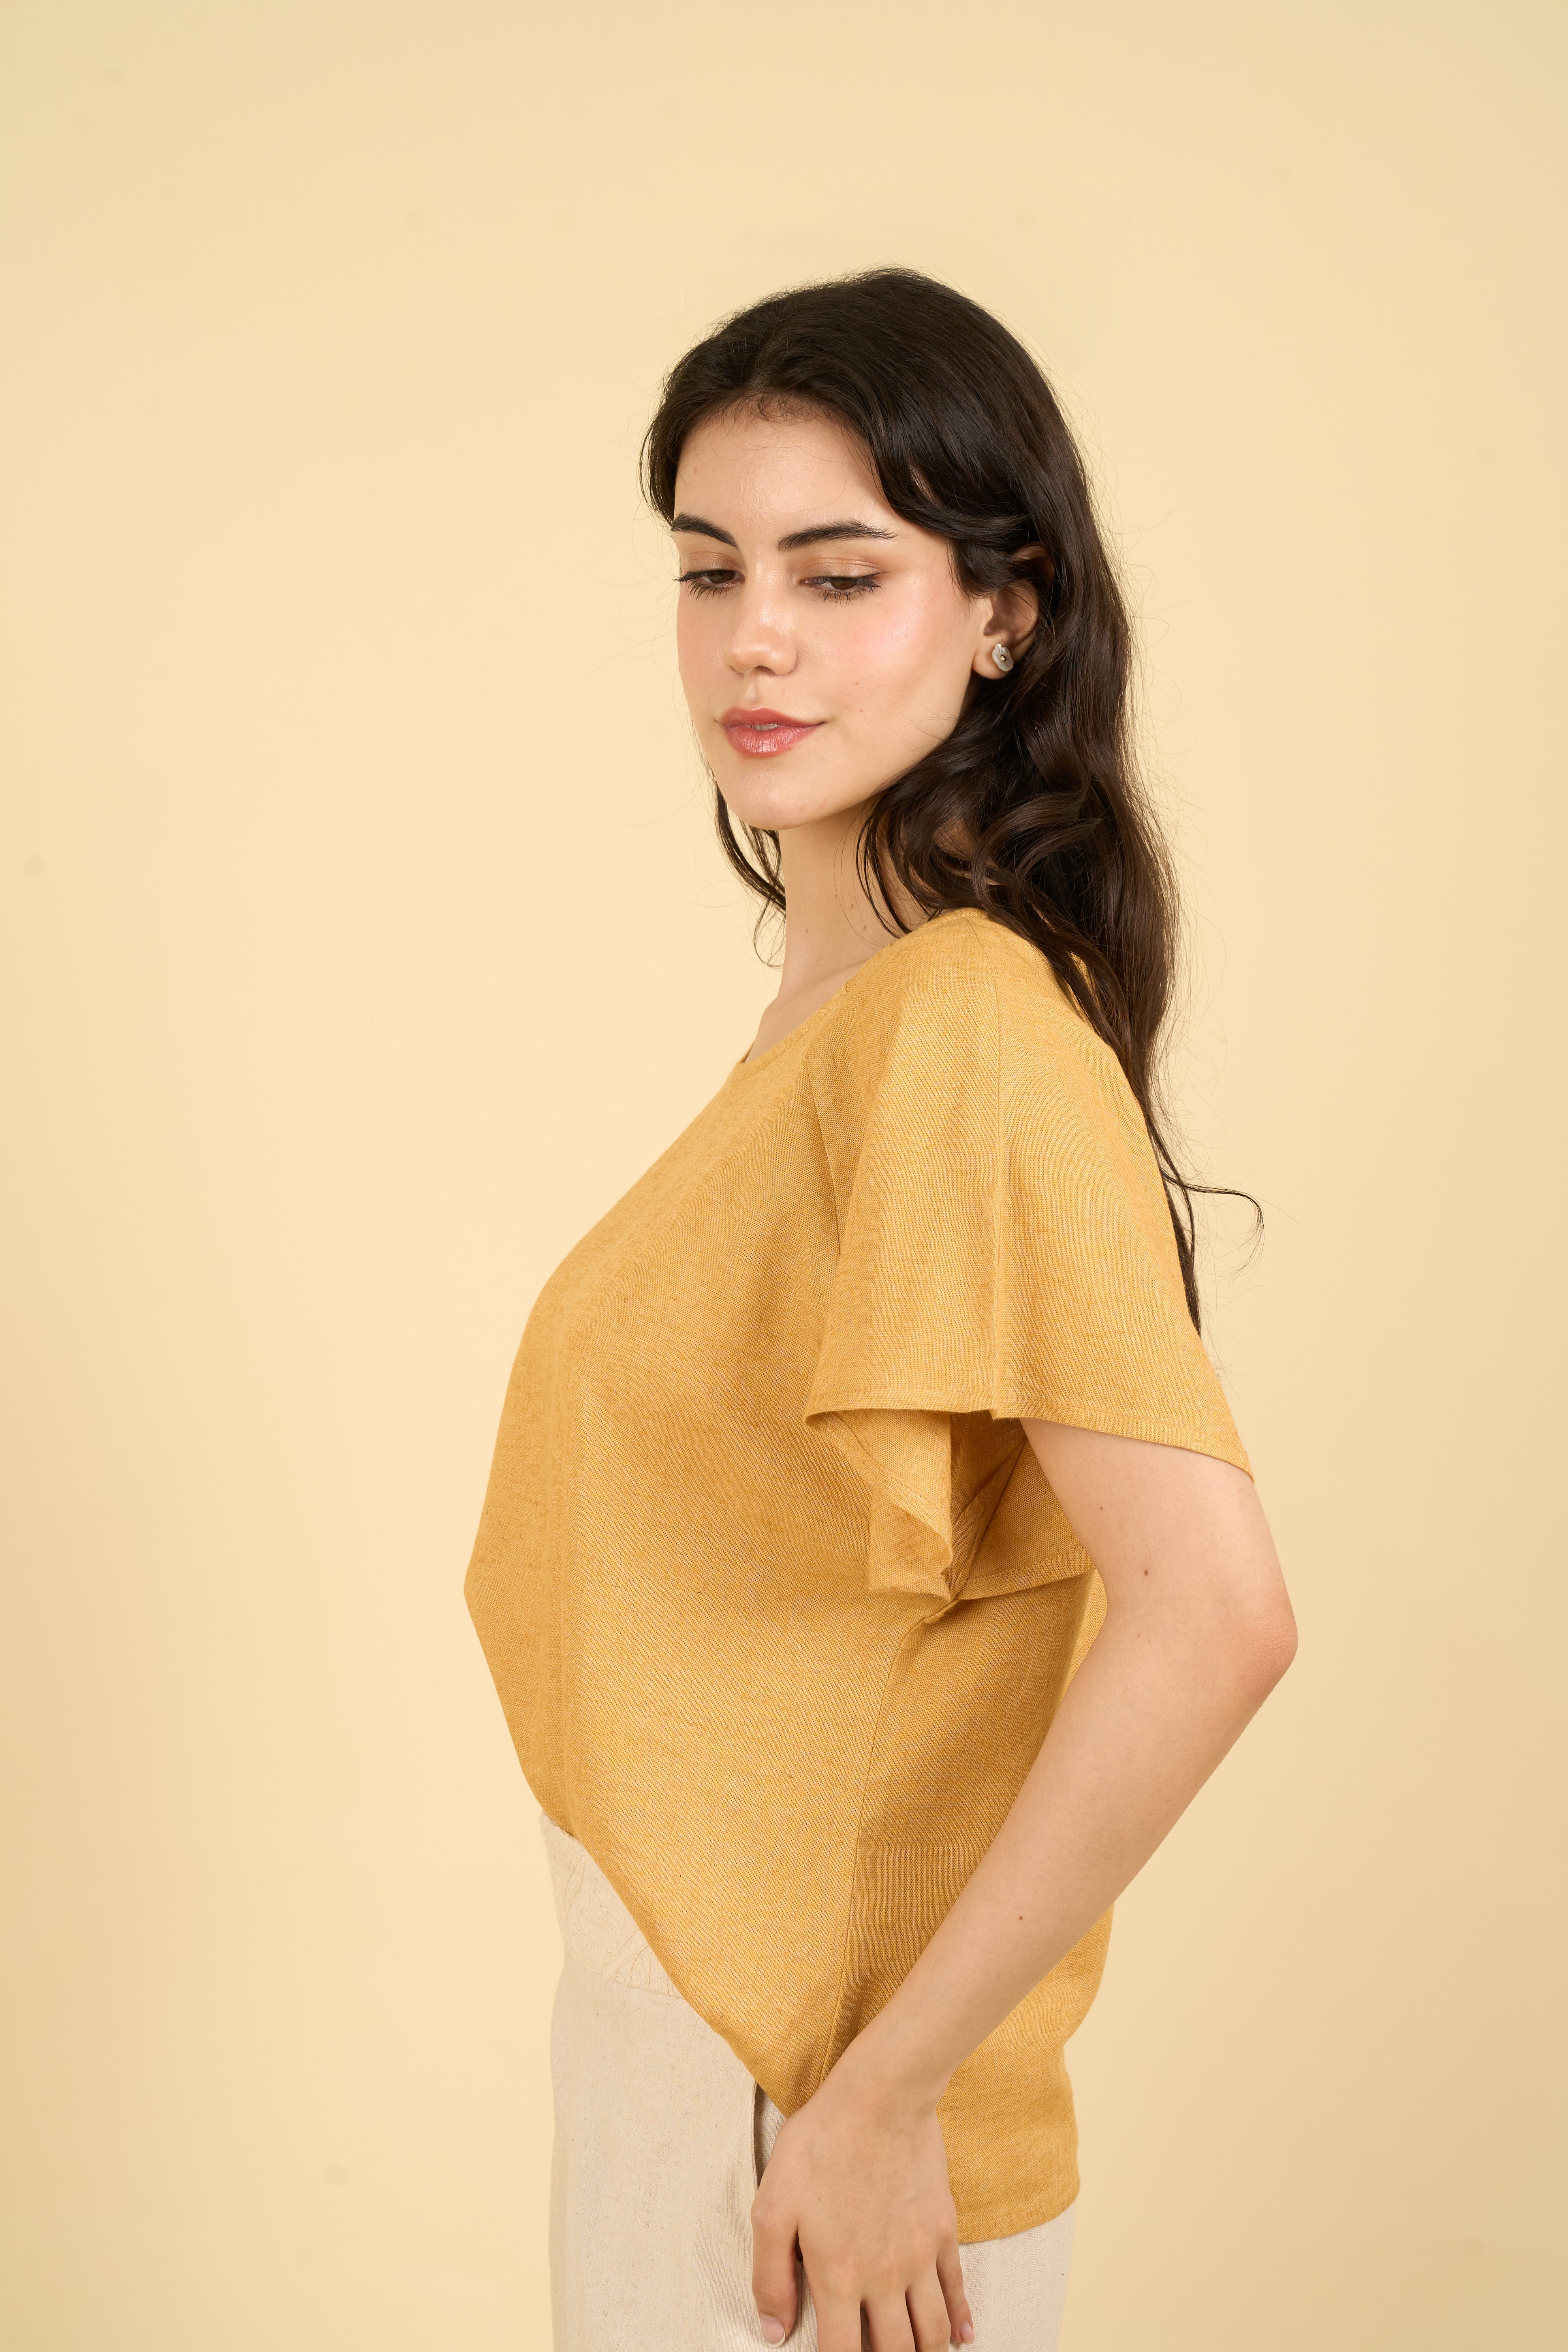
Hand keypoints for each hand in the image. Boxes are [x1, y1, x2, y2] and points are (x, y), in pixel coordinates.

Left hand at [750, 2048, 973, 2350]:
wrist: (880, 2097)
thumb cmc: (821, 2145)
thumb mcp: (773, 2206)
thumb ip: (770, 2276)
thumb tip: (772, 2331)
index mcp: (838, 2277)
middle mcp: (883, 2278)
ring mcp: (919, 2257)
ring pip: (930, 2332)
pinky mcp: (943, 2231)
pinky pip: (957, 2290)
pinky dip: (960, 2321)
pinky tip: (960, 2336)